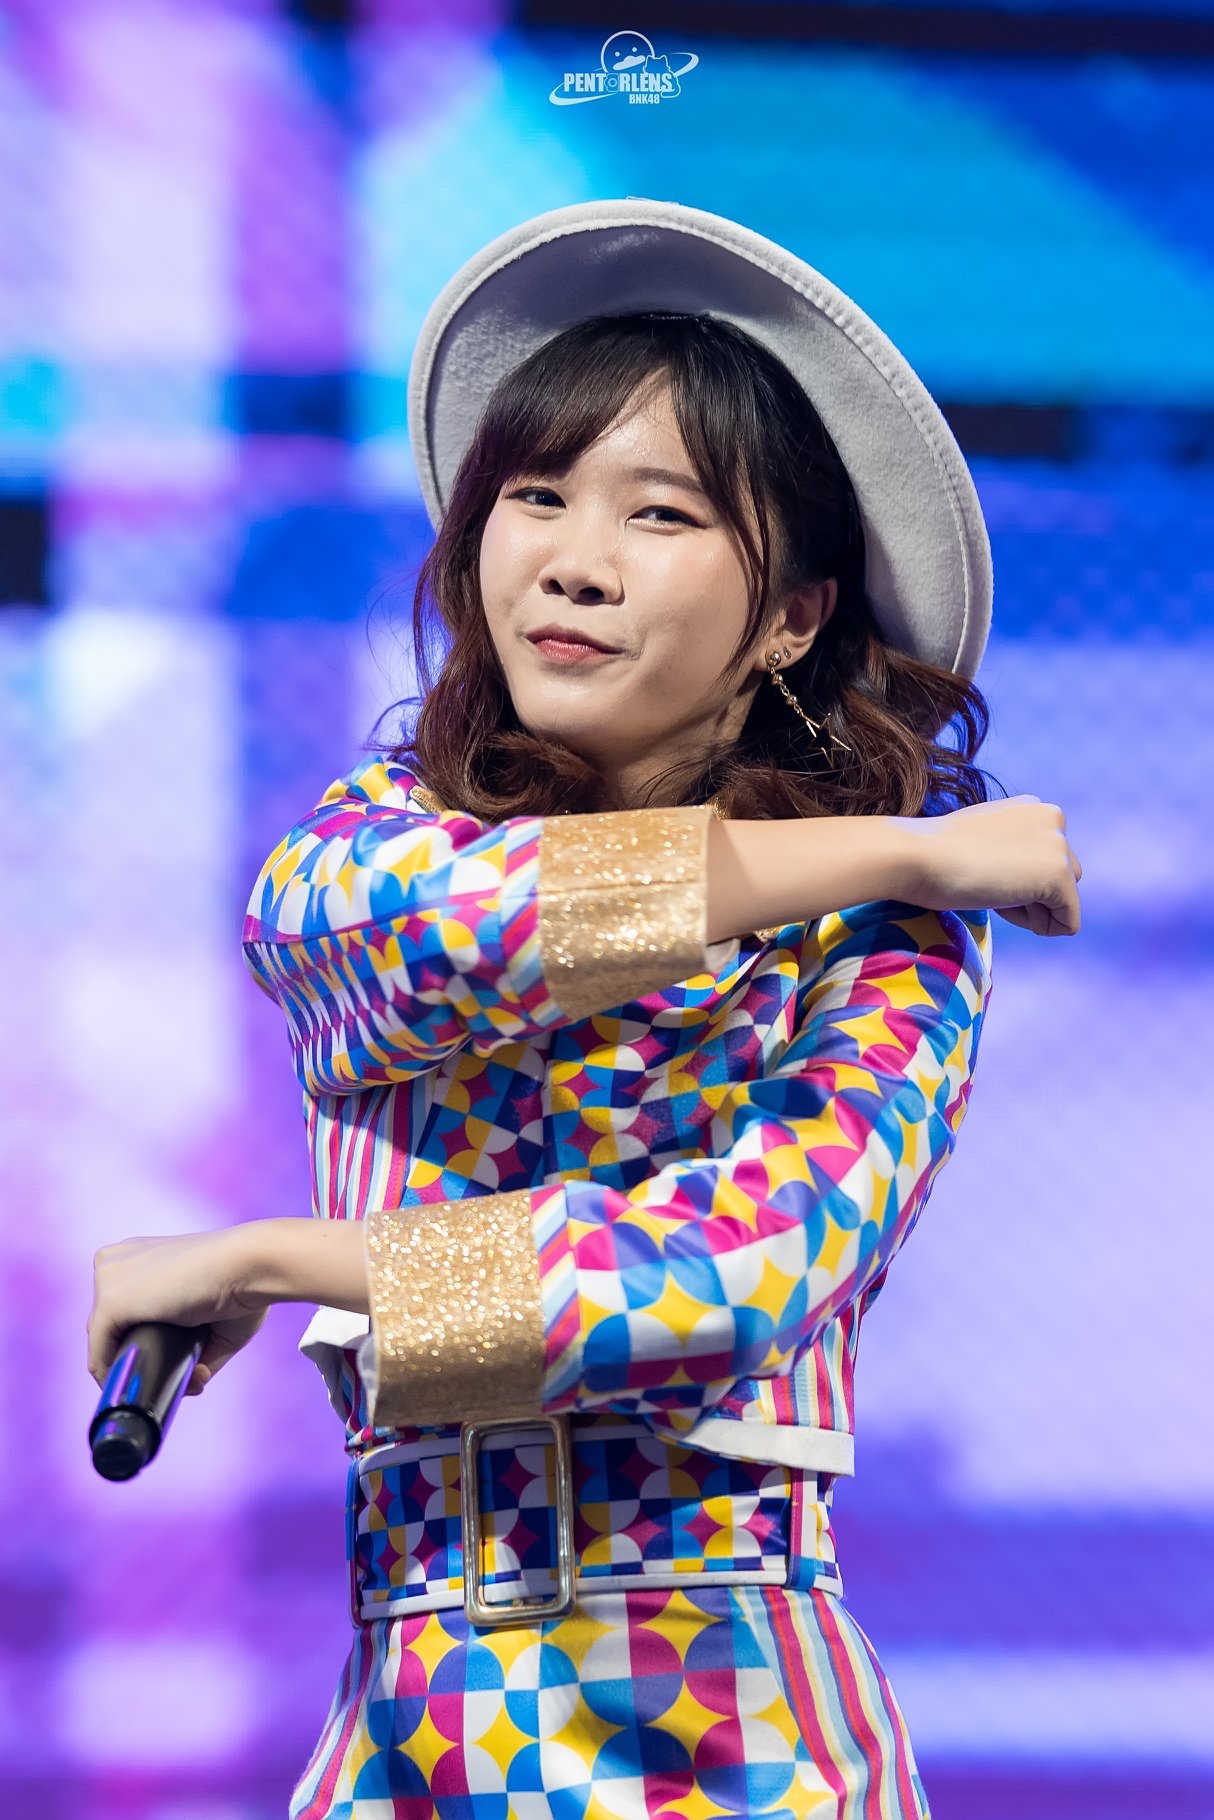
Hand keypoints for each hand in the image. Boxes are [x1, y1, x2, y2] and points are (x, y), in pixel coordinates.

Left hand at [88, 1227, 268, 1396]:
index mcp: (138, 1254)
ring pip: (103, 1342)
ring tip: (178, 1380)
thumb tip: (192, 1381)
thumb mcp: (210, 1315)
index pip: (121, 1308)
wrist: (250, 1264)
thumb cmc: (243, 1282)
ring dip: (134, 1370)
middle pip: (109, 1326)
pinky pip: (99, 1355)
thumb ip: (196, 1346)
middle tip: (186, 1375)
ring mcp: (109, 1279)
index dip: (142, 1341)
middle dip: (141, 1358)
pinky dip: (118, 1379)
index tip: (176, 1362)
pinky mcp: (110, 1302)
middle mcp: (116, 1260)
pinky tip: (143, 1390)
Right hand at [892, 794, 1082, 936]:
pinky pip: (1068, 922)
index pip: (1045, 860)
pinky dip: (1040, 928)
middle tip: (986, 885)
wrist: (917, 856)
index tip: (981, 869)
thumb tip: (1021, 877)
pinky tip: (1004, 907)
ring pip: (1065, 901)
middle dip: (1030, 896)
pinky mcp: (1059, 876)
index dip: (1014, 879)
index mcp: (1034, 807)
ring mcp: (1059, 846)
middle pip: (1062, 880)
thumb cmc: (934, 853)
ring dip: (1032, 911)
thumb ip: (1011, 849)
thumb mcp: (983, 840)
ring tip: (993, 893)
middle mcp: (1054, 818)